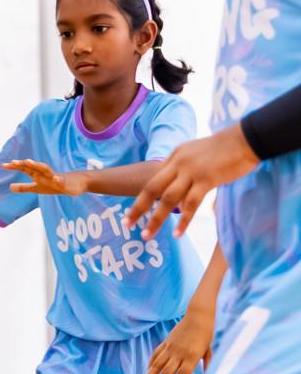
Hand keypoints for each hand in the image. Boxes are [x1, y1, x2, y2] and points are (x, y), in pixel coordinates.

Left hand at [4, 159, 84, 196]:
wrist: (73, 185)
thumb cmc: (53, 185)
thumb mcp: (37, 188)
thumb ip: (24, 187)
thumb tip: (10, 187)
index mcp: (37, 174)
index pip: (24, 169)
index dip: (14, 167)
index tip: (3, 165)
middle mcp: (44, 173)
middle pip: (33, 167)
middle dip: (24, 164)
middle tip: (13, 162)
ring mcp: (54, 177)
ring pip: (45, 170)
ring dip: (37, 165)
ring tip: (29, 162)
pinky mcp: (63, 182)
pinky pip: (60, 180)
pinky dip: (57, 178)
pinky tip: (55, 178)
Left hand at [124, 125, 259, 238]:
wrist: (247, 138)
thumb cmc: (226, 149)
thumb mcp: (197, 156)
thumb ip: (184, 174)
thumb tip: (178, 200)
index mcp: (174, 156)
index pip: (153, 180)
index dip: (141, 197)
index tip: (131, 212)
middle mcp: (178, 163)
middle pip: (151, 189)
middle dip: (137, 208)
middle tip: (126, 224)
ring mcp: (191, 171)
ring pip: (167, 199)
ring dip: (155, 219)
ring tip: (147, 235)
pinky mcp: (207, 179)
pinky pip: (191, 204)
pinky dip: (183, 221)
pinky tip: (177, 233)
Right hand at [145, 311, 213, 373]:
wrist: (198, 315)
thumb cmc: (207, 333)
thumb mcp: (210, 349)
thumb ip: (207, 363)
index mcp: (192, 357)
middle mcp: (179, 354)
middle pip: (166, 373)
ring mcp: (170, 348)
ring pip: (157, 365)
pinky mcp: (166, 342)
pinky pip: (155, 355)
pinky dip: (151, 364)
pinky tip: (148, 372)